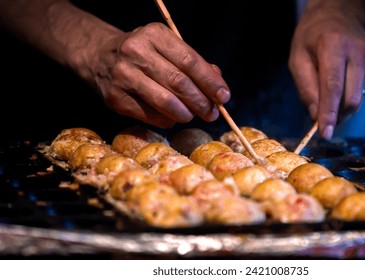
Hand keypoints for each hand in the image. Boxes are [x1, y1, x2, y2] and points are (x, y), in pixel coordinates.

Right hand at [87, 23, 230, 127]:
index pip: (190, 61)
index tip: (224, 97)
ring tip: (193, 116)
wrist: (98, 56)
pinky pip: (150, 115)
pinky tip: (173, 118)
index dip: (210, 82)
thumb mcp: (166, 48)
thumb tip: (218, 86)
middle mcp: (136, 52)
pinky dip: (167, 120)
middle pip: (179, 82)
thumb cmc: (143, 54)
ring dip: (186, 114)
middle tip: (212, 113)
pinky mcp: (115, 98)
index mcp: (154, 35)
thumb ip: (193, 63)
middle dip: (201, 102)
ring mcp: (123, 75)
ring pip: (165, 101)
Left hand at [289, 0, 364, 138]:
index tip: (325, 133)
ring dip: (341, 109)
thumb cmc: (312, 38)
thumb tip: (316, 116)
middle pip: (351, 98)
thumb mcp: (297, 58)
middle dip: (336, 116)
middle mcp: (359, 52)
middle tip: (321, 122)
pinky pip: (362, 94)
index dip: (329, 113)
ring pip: (358, 100)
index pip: (333, 87)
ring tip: (327, 99)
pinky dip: (348, 99)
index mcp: (335, 45)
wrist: (337, 15)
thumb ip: (305, 87)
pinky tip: (340, 86)